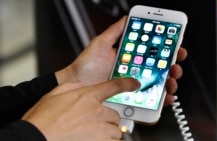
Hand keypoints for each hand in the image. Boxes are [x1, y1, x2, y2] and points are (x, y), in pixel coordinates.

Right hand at [22, 78, 139, 140]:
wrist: (36, 138)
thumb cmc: (42, 119)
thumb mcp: (54, 94)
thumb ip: (72, 87)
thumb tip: (82, 84)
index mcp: (87, 96)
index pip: (114, 86)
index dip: (127, 84)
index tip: (134, 84)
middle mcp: (97, 111)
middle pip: (114, 115)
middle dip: (107, 120)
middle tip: (95, 124)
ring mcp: (100, 129)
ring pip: (115, 131)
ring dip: (108, 133)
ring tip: (93, 135)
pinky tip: (94, 140)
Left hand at [55, 16, 186, 105]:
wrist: (75, 86)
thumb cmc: (86, 66)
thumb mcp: (101, 44)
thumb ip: (115, 31)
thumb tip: (127, 17)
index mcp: (130, 59)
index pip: (153, 53)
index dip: (166, 49)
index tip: (175, 45)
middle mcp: (134, 72)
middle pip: (160, 69)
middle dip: (173, 65)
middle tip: (174, 63)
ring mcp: (134, 87)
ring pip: (159, 85)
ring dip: (171, 81)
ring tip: (171, 78)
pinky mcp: (132, 100)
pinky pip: (151, 100)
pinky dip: (163, 100)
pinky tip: (166, 96)